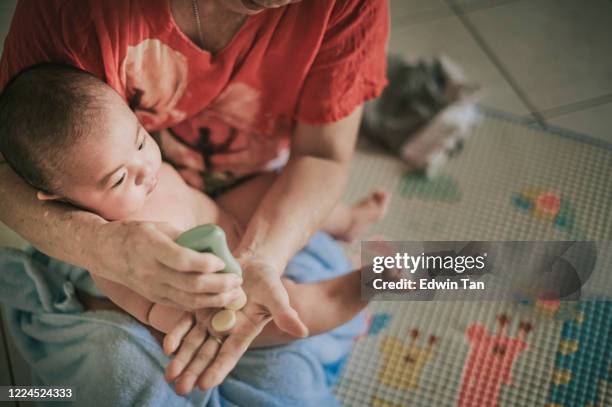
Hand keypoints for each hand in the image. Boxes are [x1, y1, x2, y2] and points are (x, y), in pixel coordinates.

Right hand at [88, 221, 242, 309]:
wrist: (104, 252)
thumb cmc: (135, 234)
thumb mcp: (159, 226)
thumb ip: (185, 237)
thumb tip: (213, 245)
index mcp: (152, 248)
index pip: (183, 260)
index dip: (206, 263)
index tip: (223, 261)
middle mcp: (151, 272)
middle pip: (191, 285)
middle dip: (219, 285)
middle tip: (237, 280)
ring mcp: (152, 288)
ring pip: (189, 300)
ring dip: (216, 299)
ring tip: (234, 293)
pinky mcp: (155, 297)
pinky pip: (182, 305)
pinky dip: (203, 304)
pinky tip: (219, 298)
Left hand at [163, 258, 307, 392]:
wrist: (251, 263)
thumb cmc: (268, 281)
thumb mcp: (277, 295)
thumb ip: (285, 314)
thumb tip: (303, 331)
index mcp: (242, 332)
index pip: (228, 355)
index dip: (217, 369)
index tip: (204, 384)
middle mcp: (223, 330)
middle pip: (206, 354)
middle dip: (193, 372)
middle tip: (180, 389)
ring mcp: (208, 318)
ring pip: (192, 343)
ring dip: (181, 360)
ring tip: (169, 376)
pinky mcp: (197, 305)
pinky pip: (184, 322)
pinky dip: (176, 334)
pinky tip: (167, 347)